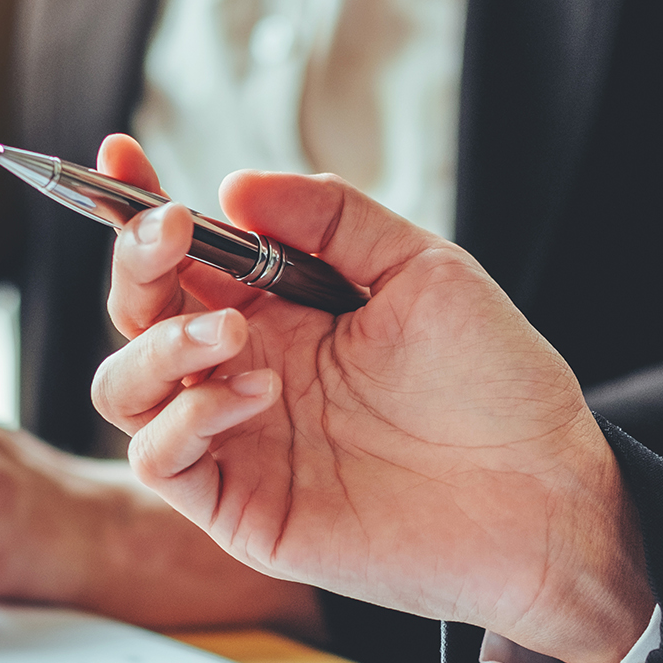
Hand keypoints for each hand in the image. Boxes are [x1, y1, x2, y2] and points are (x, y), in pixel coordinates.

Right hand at [91, 135, 652, 662]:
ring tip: (232, 331)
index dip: (138, 207)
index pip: (182, 256)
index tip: (121, 155)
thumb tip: (234, 186)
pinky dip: (184, 420)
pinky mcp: (236, 506)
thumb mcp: (423, 269)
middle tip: (174, 234)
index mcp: (277, 311)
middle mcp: (241, 370)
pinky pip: (157, 461)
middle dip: (137, 266)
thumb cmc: (492, 385)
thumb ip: (332, 220)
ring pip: (124, 388)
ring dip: (158, 346)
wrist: (541, 495)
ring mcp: (234, 440)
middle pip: (136, 314)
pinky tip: (254, 394)